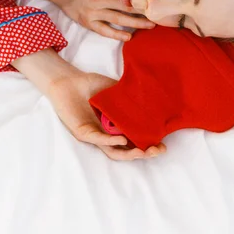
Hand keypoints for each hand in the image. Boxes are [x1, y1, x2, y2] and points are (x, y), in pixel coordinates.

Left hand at [47, 66, 166, 160]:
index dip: (149, 143)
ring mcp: (95, 135)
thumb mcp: (115, 91)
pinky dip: (111, 141)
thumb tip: (152, 95)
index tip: (164, 143)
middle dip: (144, 153)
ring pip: (114, 151)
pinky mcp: (83, 132)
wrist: (69, 81)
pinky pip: (98, 139)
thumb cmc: (91, 86)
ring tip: (144, 152)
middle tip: (159, 151)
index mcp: (115, 126)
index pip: (134, 140)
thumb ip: (130, 96)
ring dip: (129, 153)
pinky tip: (122, 139)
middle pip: (127, 150)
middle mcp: (107, 134)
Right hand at [56, 0, 154, 41]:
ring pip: (118, 19)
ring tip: (151, 25)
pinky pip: (104, 30)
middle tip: (159, 13)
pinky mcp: (88, 22)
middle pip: (126, 6)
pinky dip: (117, 34)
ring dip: (136, 23)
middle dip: (144, 11)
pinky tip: (129, 37)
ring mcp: (93, 11)